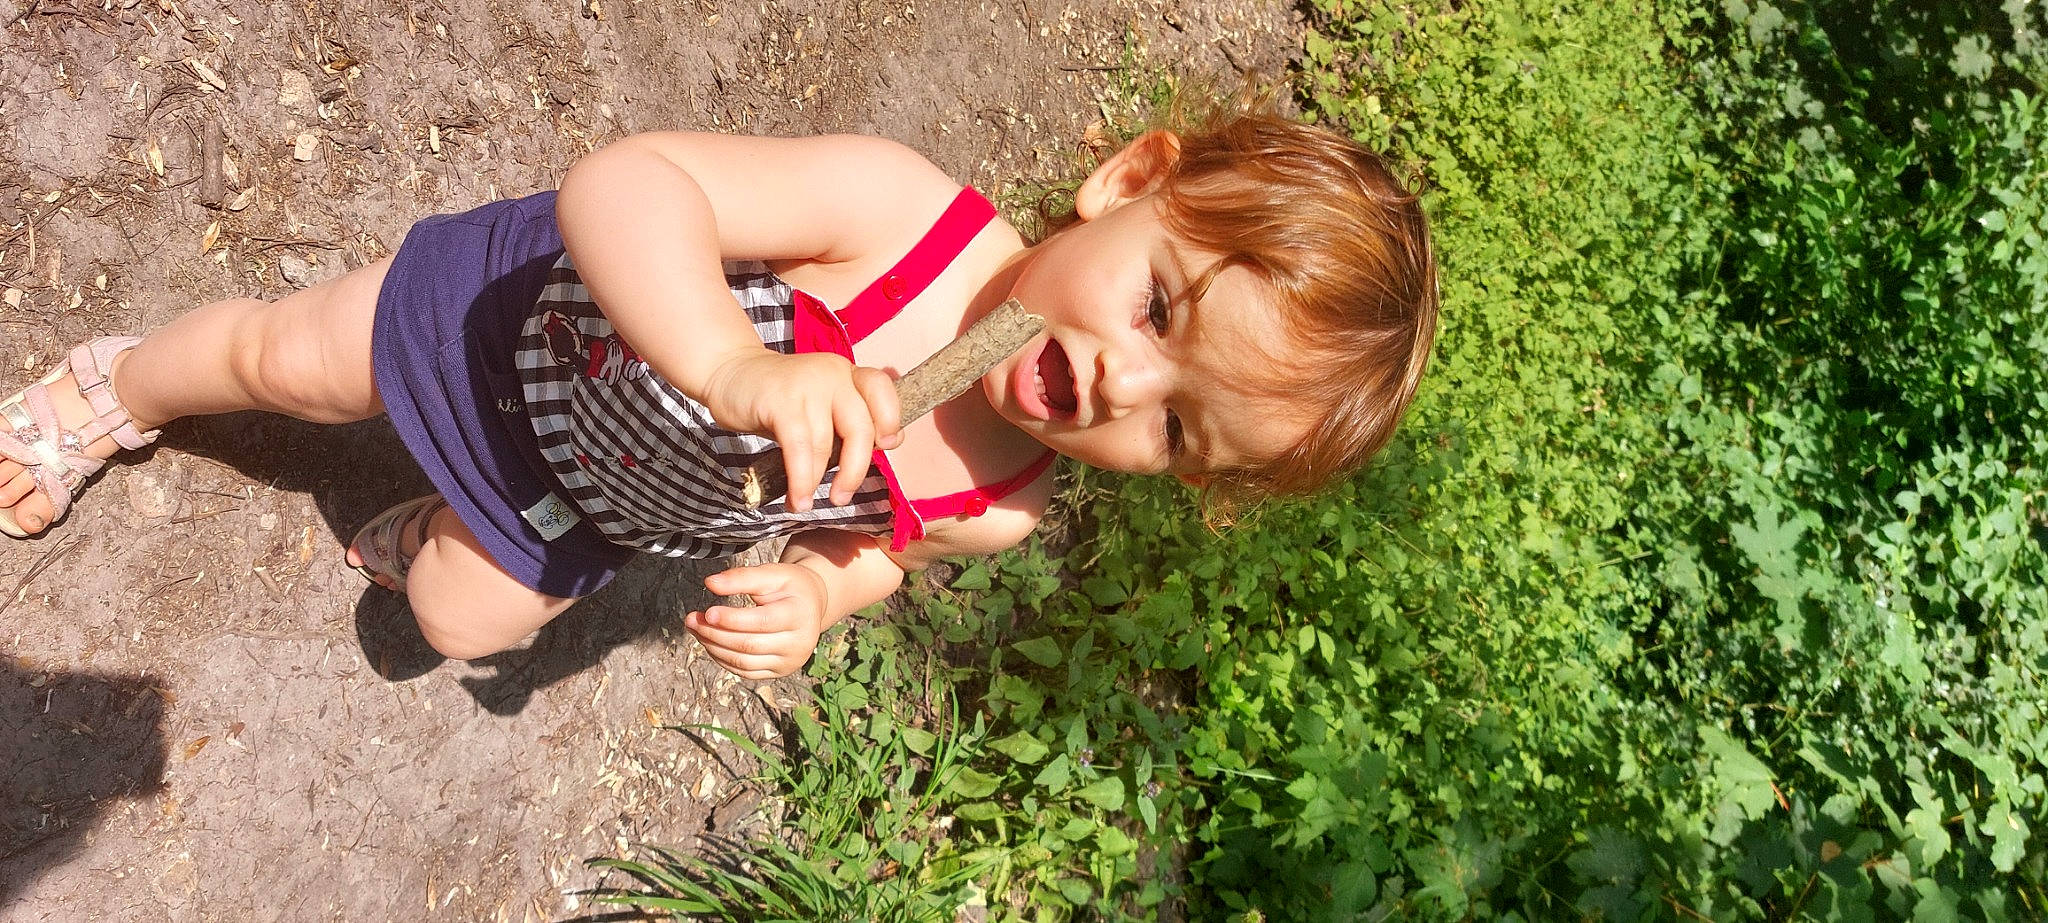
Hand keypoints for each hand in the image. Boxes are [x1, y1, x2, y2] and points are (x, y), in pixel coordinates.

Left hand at [686, 563, 829, 679]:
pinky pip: (745, 671)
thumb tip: (710, 583)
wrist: (812, 604)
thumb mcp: (772, 574)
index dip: (731, 619)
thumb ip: (742, 577)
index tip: (707, 611)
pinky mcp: (779, 671)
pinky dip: (722, 659)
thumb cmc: (789, 586)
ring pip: (743, 662)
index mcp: (799, 615)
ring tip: (696, 629)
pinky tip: (709, 643)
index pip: (761, 622)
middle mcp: (799, 644)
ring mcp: (789, 662)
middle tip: (691, 619)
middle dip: (714, 633)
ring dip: (713, 647)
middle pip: (748, 645)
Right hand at [700, 350, 901, 511]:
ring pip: (824, 443)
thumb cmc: (781, 398)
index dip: (890, 420)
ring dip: (815, 481)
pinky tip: (797, 498)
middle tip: (841, 497)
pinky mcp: (780, 400)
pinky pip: (799, 448)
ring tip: (804, 503)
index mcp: (848, 374)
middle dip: (854, 470)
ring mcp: (807, 384)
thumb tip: (888, 443)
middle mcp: (833, 374)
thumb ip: (849, 420)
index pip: (882, 390)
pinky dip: (800, 479)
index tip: (884, 448)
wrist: (730, 371)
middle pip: (860, 427)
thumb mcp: (822, 404)